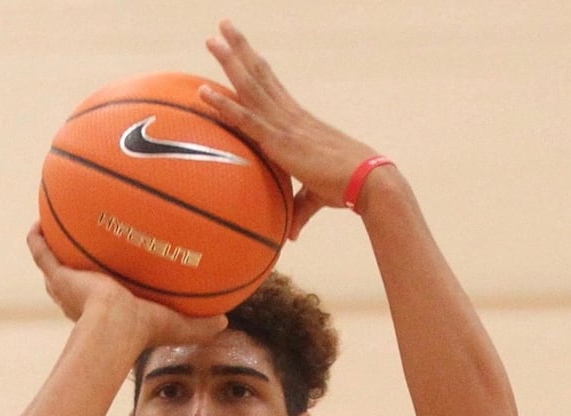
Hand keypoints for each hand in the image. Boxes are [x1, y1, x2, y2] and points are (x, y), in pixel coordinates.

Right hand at [27, 225, 226, 344]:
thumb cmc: (143, 331)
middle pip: (71, 274)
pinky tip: (41, 217)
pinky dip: (38, 235)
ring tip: (56, 220)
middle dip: (74, 258)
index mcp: (103, 305)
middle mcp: (79, 295)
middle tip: (84, 238)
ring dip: (53, 241)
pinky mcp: (56, 273)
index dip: (100, 277)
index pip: (99, 290)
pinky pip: (39, 249)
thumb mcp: (176, 325)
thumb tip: (226, 322)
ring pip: (52, 260)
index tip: (109, 261)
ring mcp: (65, 283)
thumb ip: (199, 324)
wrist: (114, 328)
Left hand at [200, 20, 380, 239]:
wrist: (367, 183)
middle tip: (221, 26)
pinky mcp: (280, 141)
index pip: (272, 85)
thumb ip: (298, 209)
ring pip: (250, 86)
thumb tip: (290, 233)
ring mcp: (284, 125)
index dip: (255, 65)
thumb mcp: (315, 197)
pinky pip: (245, 119)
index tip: (242, 47)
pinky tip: (203, 92)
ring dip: (230, 61)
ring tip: (211, 38)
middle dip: (240, 49)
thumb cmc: (346, 189)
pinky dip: (223, 106)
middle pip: (259, 74)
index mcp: (298, 121)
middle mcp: (290, 115)